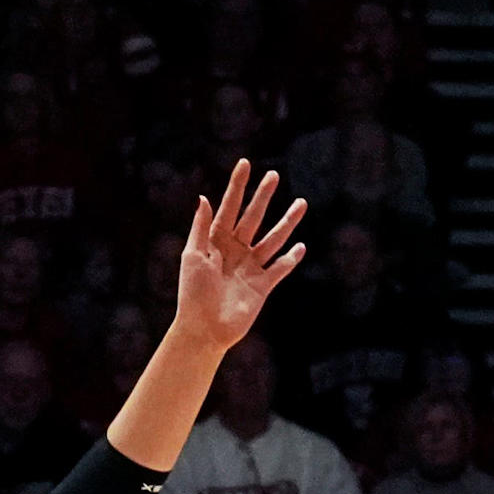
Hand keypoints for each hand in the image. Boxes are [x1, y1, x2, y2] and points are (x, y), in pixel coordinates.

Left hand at [171, 163, 306, 354]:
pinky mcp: (262, 286)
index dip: (237, 186)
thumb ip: (201, 227)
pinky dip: (290, 259)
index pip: (229, 208)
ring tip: (301, 203)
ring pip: (272, 239)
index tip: (245, 164)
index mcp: (215, 241)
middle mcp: (235, 251)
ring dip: (287, 223)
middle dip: (263, 197)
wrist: (204, 329)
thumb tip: (204, 197)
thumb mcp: (192, 256)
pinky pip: (279, 269)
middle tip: (274, 176)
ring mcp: (250, 267)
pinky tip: (301, 246)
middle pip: (253, 218)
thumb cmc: (192, 293)